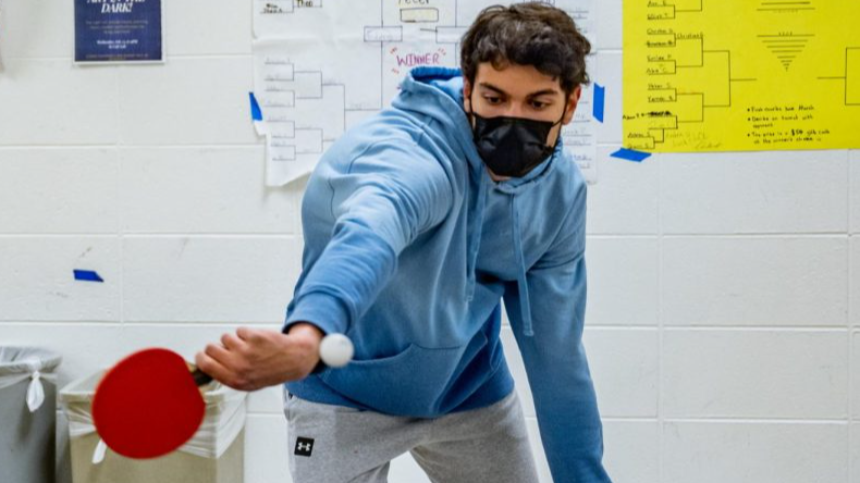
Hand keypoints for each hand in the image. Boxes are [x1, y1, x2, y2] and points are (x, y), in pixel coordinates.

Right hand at [195, 323, 323, 391]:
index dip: (201, 357)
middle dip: (217, 347)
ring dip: (234, 340)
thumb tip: (205, 364)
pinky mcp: (255, 337)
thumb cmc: (269, 371)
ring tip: (247, 346)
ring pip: (226, 337)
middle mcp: (239, 366)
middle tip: (227, 348)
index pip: (205, 365)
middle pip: (211, 348)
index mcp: (234, 380)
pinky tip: (256, 341)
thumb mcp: (247, 383)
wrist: (293, 360)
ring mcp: (247, 351)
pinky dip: (246, 334)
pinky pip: (240, 331)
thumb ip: (226, 375)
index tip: (203, 354)